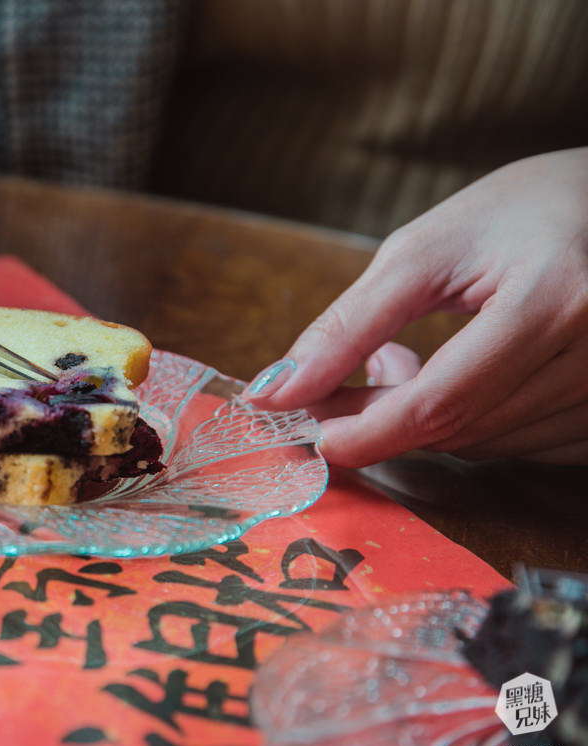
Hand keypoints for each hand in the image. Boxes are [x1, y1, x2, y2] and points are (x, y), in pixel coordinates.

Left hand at [252, 148, 587, 466]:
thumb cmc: (522, 211)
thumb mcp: (423, 251)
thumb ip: (346, 327)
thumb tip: (276, 391)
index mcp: (553, 301)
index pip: (440, 403)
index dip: (366, 432)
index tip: (312, 434)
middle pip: (461, 431)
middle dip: (384, 421)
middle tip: (337, 387)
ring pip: (488, 446)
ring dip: (429, 421)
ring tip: (405, 360)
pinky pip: (525, 448)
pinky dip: (474, 425)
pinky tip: (459, 379)